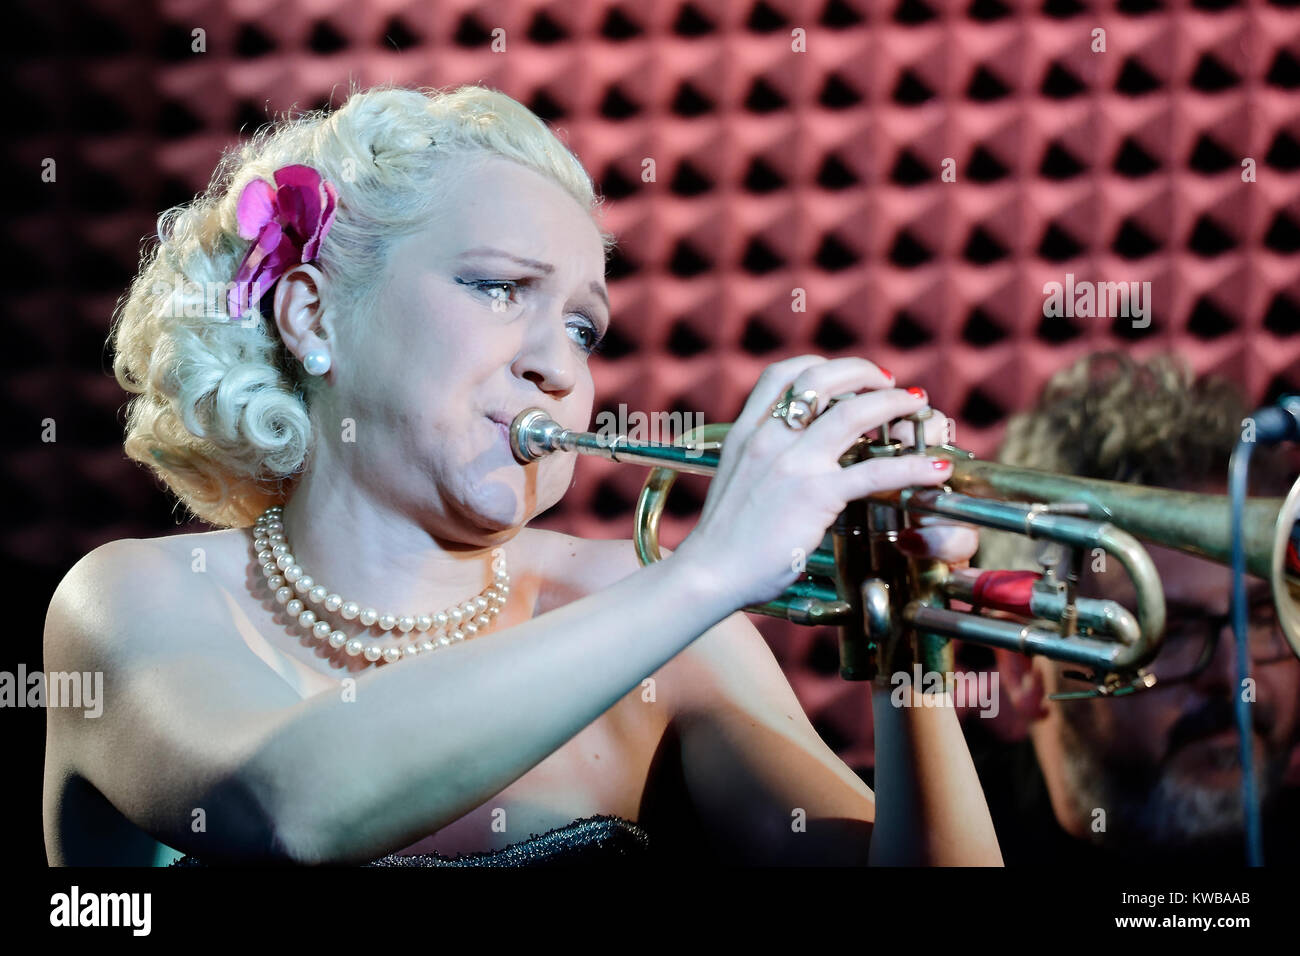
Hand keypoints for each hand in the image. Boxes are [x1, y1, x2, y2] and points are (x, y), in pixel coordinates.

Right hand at [673, 355, 962, 609]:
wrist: (710, 571)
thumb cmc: (722, 539)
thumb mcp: (733, 480)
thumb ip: (759, 460)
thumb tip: (785, 461)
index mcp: (746, 432)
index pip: (782, 374)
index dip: (821, 365)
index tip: (846, 376)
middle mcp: (768, 438)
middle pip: (821, 378)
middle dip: (863, 373)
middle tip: (888, 384)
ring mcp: (793, 463)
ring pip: (854, 412)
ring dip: (893, 403)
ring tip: (916, 408)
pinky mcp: (816, 495)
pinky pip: (875, 472)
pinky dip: (912, 467)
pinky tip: (934, 470)